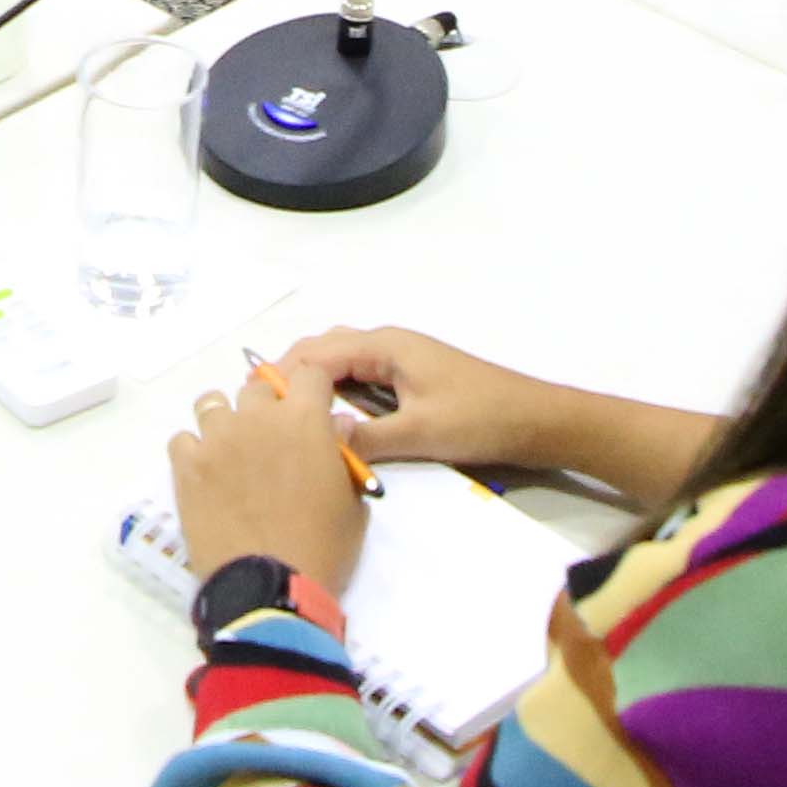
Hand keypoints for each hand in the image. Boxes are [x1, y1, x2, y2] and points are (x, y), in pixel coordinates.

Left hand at [164, 372, 367, 596]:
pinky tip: (206, 475)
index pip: (308, 373)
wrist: (270, 589)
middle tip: (272, 442)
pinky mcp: (186, 466)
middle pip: (257, 387)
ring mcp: (217, 439)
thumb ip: (343, 454)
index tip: (310, 410)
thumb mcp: (352, 502)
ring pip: (212, 404)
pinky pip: (183, 439)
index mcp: (304, 420)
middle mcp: (257, 417)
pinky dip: (194, 451)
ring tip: (232, 453)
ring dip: (225, 421)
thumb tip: (337, 426)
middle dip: (267, 407)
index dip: (310, 390)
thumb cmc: (323, 548)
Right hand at [270, 326, 566, 471]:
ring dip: (314, 382)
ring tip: (287, 416)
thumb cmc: (480, 419)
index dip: (281, 374)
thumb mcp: (421, 433)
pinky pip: (360, 377)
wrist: (536, 420)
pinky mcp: (412, 378)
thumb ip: (367, 438)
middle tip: (261, 411)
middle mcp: (389, 343)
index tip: (251, 403)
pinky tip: (329, 420)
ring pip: (343, 363)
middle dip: (291, 374)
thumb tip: (314, 442)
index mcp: (386, 346)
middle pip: (325, 350)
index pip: (317, 352)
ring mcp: (401, 359)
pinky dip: (337, 391)